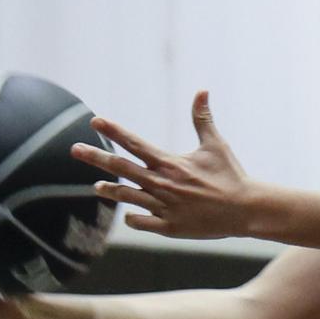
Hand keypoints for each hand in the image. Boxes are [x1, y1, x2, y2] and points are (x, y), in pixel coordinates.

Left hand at [73, 92, 251, 238]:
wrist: (245, 209)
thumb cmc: (230, 175)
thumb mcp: (215, 145)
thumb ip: (203, 118)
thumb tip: (202, 91)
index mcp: (170, 163)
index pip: (135, 143)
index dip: (114, 131)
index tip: (95, 120)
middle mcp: (162, 184)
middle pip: (121, 169)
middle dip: (96, 158)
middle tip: (74, 149)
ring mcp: (163, 207)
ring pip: (127, 197)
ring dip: (110, 191)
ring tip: (97, 186)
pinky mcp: (169, 227)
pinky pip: (141, 222)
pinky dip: (133, 217)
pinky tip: (129, 213)